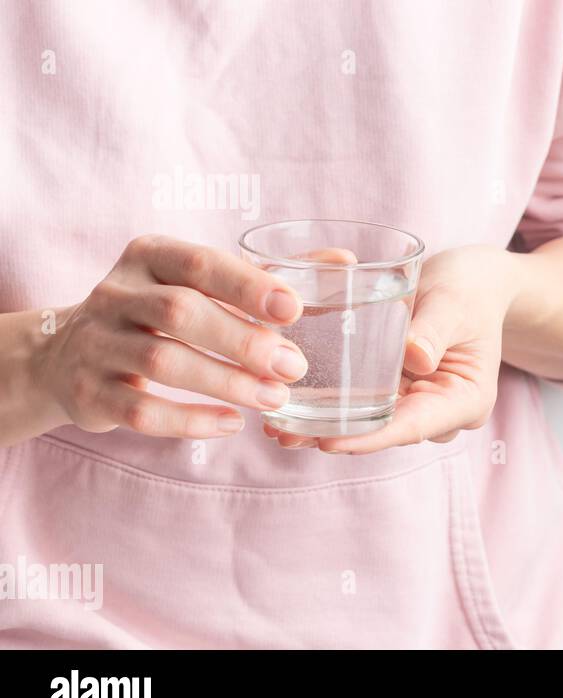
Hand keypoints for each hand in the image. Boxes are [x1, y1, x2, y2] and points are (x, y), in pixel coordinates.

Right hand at [29, 234, 308, 437]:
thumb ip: (269, 276)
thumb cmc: (159, 312)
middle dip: (244, 341)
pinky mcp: (89, 393)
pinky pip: (142, 411)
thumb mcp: (201, 284)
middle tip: (294, 367)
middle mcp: (116, 294)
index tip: (294, 308)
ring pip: (164, 361)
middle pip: (181, 312)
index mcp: (149, 256)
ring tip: (275, 398)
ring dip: (227, 383)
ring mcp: (97, 343)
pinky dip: (191, 421)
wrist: (66, 356)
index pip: (201, 263)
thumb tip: (344, 262)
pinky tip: (232, 424)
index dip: (247, 284)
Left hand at [264, 244, 521, 453]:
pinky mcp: (399, 391)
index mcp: (467, 400)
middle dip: (338, 436)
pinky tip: (291, 407)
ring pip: (371, 423)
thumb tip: (413, 359)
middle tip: (284, 435)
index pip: (414, 425)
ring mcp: (420, 404)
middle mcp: (442, 412)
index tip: (329, 442)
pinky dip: (332, 406)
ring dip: (326, 426)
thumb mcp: (454, 303)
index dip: (371, 437)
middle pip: (386, 431)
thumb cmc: (470, 287)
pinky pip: (365, 404)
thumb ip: (434, 329)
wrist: (476, 282)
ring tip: (276, 428)